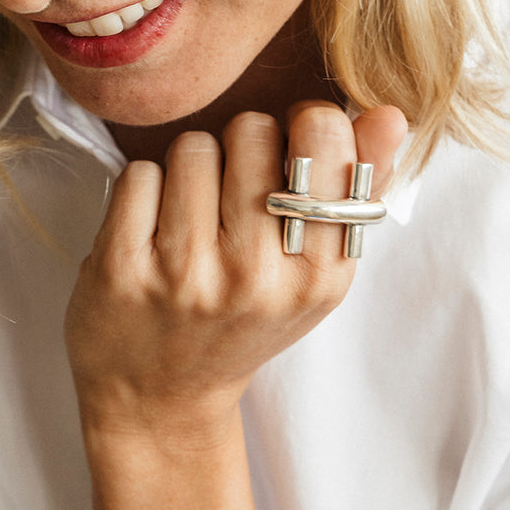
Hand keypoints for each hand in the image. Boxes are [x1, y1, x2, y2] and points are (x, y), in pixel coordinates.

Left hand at [65, 102, 406, 445]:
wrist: (160, 395)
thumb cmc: (242, 322)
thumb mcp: (313, 274)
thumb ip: (355, 192)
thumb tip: (388, 113)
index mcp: (317, 275)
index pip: (323, 141)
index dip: (304, 125)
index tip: (290, 147)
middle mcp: (253, 276)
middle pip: (250, 131)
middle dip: (241, 148)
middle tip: (233, 196)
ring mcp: (184, 273)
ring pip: (192, 147)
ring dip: (190, 170)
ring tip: (192, 218)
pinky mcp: (122, 268)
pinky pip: (139, 174)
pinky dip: (144, 191)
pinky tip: (151, 232)